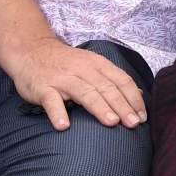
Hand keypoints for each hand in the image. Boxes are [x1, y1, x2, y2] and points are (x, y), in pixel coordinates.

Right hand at [8, 36, 146, 130]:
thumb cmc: (67, 63)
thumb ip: (113, 79)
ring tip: (112, 122)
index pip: (121, 80)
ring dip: (99, 107)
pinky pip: (51, 101)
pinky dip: (57, 113)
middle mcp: (83, 69)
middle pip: (106, 88)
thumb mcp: (92, 65)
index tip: (143, 116)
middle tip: (133, 123)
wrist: (31, 49)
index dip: (133, 98)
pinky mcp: (43, 87)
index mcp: (98, 64)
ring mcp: (62, 78)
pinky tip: (63, 126)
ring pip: (84, 92)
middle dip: (122, 106)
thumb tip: (137, 95)